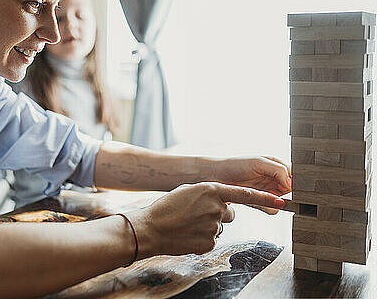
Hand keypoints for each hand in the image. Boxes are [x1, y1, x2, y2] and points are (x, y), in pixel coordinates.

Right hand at [130, 182, 284, 257]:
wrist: (151, 228)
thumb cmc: (167, 207)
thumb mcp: (189, 190)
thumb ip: (209, 193)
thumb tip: (224, 203)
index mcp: (211, 190)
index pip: (245, 194)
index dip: (264, 198)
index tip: (281, 201)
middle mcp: (217, 208)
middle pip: (229, 212)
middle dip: (218, 213)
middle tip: (196, 214)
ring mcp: (214, 226)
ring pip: (220, 226)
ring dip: (208, 226)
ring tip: (188, 224)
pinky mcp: (210, 242)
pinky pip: (212, 239)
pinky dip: (202, 237)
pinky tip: (188, 235)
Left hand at [209, 156, 290, 214]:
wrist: (213, 176)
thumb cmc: (233, 165)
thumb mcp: (258, 163)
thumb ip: (278, 170)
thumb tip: (290, 183)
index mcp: (276, 165)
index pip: (295, 175)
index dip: (295, 182)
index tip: (290, 188)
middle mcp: (273, 177)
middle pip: (291, 190)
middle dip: (285, 194)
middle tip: (276, 193)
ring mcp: (266, 189)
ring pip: (281, 201)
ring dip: (275, 202)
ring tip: (265, 195)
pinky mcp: (259, 200)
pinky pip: (270, 208)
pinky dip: (268, 208)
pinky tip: (259, 202)